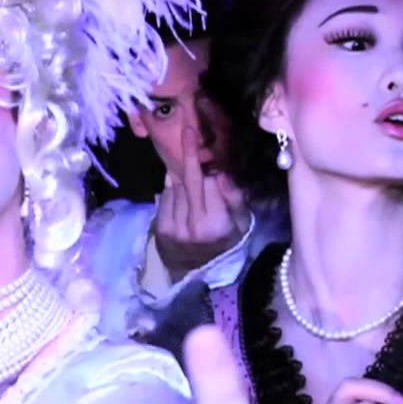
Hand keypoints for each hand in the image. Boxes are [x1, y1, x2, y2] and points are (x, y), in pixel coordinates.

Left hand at [152, 127, 249, 279]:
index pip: (205, 182)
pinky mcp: (160, 230)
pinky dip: (172, 192)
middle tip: (188, 132)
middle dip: (188, 158)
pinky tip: (182, 198)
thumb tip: (219, 173)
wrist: (201, 271)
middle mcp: (192, 227)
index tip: (191, 131)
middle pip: (187, 182)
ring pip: (174, 188)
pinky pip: (164, 198)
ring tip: (194, 190)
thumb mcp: (242, 222)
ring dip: (182, 181)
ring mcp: (173, 229)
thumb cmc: (228, 242)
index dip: (200, 160)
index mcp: (215, 224)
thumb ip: (233, 197)